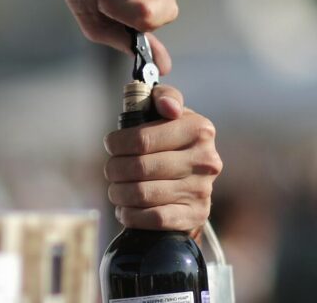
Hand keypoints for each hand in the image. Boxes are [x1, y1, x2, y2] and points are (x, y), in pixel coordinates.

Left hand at [103, 84, 222, 232]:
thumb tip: (169, 107)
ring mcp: (202, 190)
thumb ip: (164, 98)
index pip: (142, 139)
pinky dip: (131, 215)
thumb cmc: (172, 140)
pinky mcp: (195, 215)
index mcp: (199, 129)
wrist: (194, 179)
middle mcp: (206, 160)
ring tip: (116, 189)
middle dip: (115, 169)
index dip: (117, 143)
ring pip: (142, 194)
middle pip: (139, 167)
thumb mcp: (170, 113)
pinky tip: (126, 208)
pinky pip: (153, 218)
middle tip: (111, 170)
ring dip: (118, 193)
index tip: (111, 145)